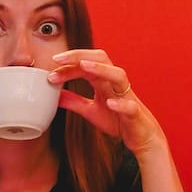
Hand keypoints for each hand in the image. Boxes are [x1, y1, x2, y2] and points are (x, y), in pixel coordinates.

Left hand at [48, 49, 165, 154]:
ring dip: (101, 69)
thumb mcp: (90, 111)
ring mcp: (126, 97)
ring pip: (118, 76)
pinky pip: (130, 106)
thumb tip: (55, 96)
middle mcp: (115, 84)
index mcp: (103, 82)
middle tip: (58, 58)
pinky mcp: (134, 114)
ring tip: (84, 66)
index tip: (49, 71)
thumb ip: (74, 102)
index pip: (84, 66)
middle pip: (102, 59)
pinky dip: (121, 104)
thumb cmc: (118, 120)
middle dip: (80, 55)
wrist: (141, 136)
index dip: (67, 66)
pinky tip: (110, 104)